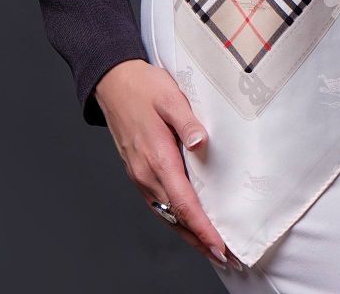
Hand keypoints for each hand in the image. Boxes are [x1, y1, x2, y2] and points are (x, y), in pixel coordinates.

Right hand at [94, 59, 243, 271]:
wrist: (113, 82)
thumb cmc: (143, 87)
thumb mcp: (170, 97)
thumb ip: (187, 121)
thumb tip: (201, 143)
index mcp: (157, 158)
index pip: (184, 203)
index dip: (203, 229)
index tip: (220, 247)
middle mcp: (146, 174)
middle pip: (176, 218)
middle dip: (200, 240)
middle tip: (226, 257)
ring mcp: (139, 175)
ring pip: (166, 215)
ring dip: (188, 234)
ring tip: (210, 248)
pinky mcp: (137, 172)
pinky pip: (158, 205)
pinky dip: (174, 220)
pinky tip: (185, 224)